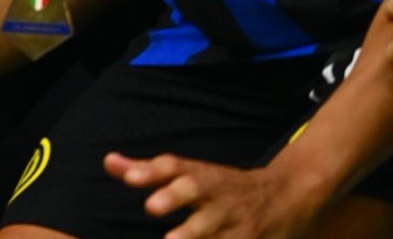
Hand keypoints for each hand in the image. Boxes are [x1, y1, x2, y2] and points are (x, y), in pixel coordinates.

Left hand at [103, 154, 323, 238]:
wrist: (284, 196)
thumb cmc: (219, 188)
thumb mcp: (188, 174)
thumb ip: (148, 171)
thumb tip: (107, 161)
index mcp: (198, 174)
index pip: (173, 166)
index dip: (151, 170)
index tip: (130, 177)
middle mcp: (215, 193)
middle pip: (195, 188)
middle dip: (174, 196)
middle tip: (151, 206)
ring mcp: (235, 219)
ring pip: (214, 228)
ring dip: (195, 234)